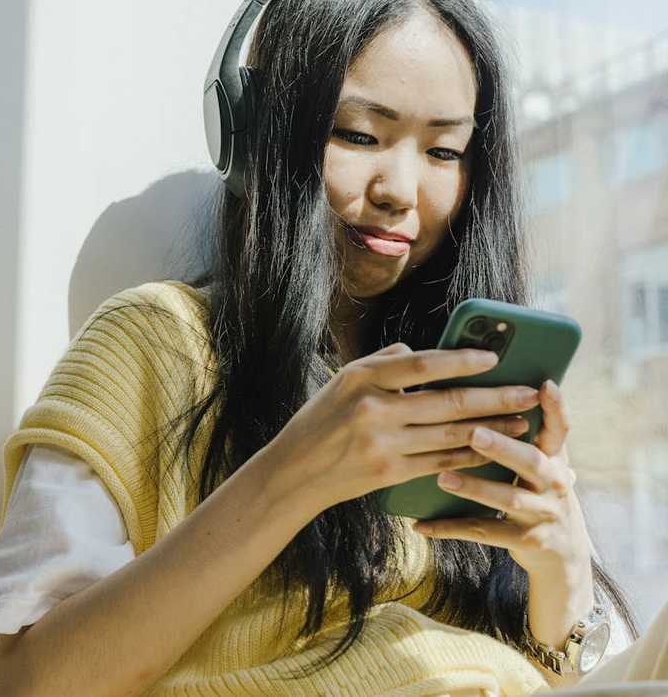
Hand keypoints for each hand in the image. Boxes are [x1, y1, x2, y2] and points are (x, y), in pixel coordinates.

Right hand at [264, 341, 541, 514]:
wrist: (295, 471)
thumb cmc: (322, 419)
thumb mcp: (343, 381)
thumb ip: (384, 364)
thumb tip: (423, 352)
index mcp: (362, 378)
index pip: (423, 364)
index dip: (462, 360)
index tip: (494, 358)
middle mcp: (373, 409)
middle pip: (448, 402)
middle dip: (495, 398)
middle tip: (530, 393)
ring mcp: (382, 444)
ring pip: (451, 434)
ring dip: (492, 429)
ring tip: (522, 423)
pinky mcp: (389, 473)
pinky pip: (440, 463)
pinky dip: (469, 456)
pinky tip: (491, 450)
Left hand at [411, 379, 591, 583]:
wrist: (564, 554)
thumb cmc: (540, 494)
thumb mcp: (543, 466)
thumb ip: (524, 438)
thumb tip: (487, 395)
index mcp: (555, 459)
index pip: (560, 430)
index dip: (556, 408)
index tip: (545, 385)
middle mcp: (554, 484)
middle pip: (529, 461)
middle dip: (501, 447)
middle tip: (473, 432)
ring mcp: (541, 514)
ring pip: (506, 499)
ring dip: (473, 487)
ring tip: (442, 477)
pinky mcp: (525, 541)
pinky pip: (481, 532)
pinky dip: (449, 528)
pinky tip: (421, 524)